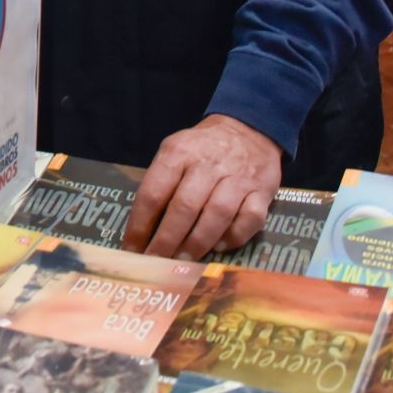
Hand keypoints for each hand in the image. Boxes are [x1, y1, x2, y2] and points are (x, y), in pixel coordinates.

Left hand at [123, 114, 281, 258]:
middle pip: (184, 207)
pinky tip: (219, 247)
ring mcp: (237, 178)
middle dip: (167, 241)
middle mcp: (207, 164)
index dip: (140, 225)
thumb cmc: (202, 149)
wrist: (247, 130)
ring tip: (183, 262)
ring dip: (197, 243)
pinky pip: (249, 220)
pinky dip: (233, 237)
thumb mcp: (174, 152)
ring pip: (217, 215)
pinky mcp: (261, 192)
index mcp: (178, 153)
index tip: (131, 249)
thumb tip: (142, 229)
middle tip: (156, 263)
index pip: (153, 193)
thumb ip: (160, 183)